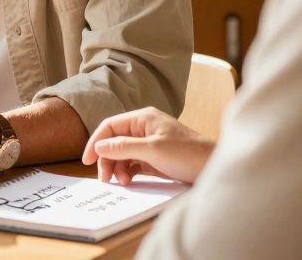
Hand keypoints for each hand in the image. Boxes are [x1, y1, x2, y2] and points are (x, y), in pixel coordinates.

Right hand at [81, 107, 214, 185]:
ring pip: (122, 154)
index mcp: (142, 119)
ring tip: (122, 182)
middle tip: (105, 179)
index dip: (96, 142)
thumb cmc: (188, 154)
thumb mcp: (152, 150)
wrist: (215, 167)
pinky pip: (133, 163)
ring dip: (118, 168)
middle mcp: (144, 128)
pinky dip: (128, 172)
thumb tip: (99, 147)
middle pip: (114, 141)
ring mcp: (149, 143)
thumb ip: (124, 147)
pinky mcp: (155, 158)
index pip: (110, 126)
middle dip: (107, 159)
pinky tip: (129, 181)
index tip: (86, 161)